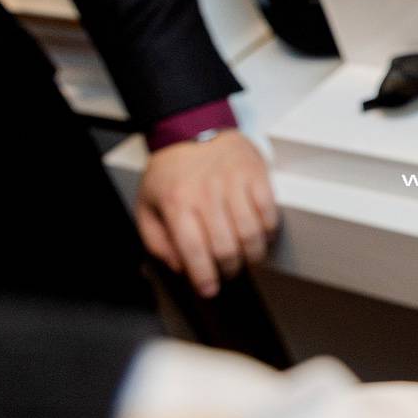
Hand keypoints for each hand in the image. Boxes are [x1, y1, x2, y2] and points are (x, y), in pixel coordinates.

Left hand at [136, 130, 277, 297]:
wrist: (192, 128)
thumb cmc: (172, 171)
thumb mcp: (148, 205)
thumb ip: (157, 241)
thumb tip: (180, 266)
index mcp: (176, 203)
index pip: (192, 250)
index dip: (204, 277)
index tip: (209, 289)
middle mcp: (205, 194)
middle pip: (225, 247)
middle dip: (230, 269)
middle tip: (229, 272)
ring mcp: (232, 182)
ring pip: (250, 233)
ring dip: (253, 254)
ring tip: (248, 257)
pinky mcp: (254, 174)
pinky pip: (268, 211)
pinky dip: (268, 229)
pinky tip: (260, 232)